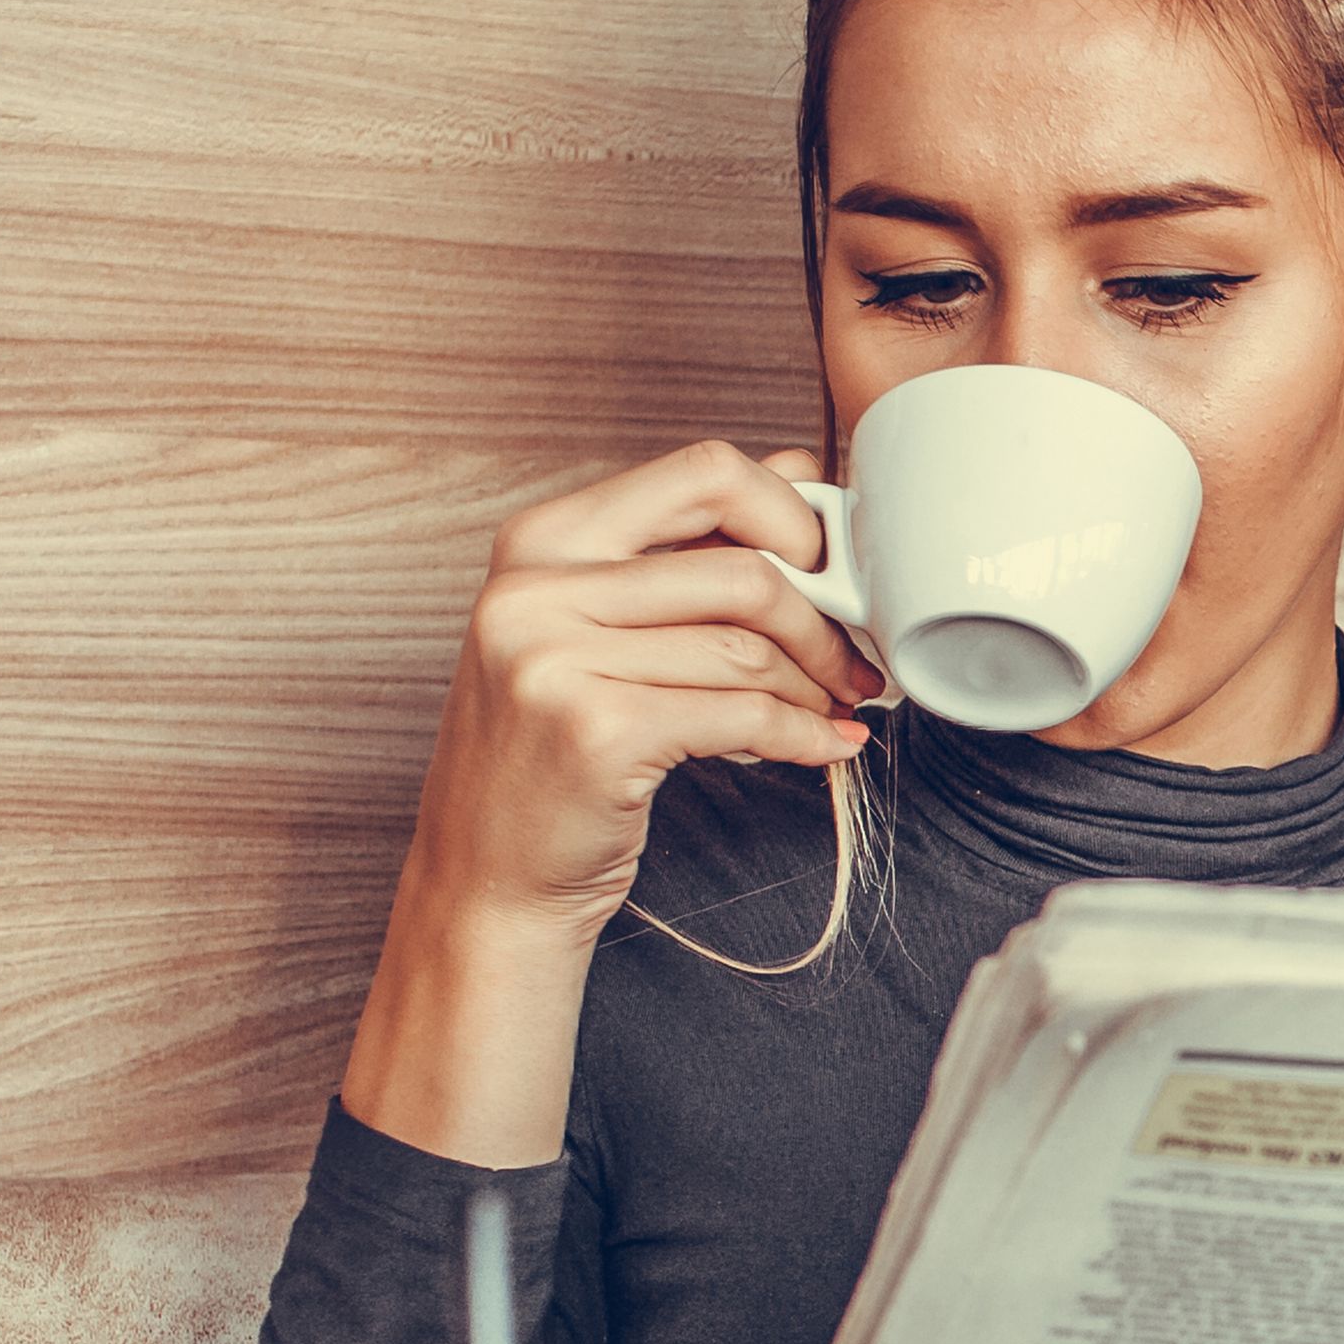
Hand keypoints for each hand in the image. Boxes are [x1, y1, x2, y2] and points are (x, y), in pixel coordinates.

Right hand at [404, 441, 880, 932]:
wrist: (488, 876)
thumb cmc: (553, 754)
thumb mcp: (597, 630)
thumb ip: (688, 549)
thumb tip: (801, 468)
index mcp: (541, 540)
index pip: (704, 473)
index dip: (791, 516)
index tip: (828, 567)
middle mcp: (536, 589)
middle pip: (743, 570)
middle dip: (824, 620)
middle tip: (854, 661)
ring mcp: (557, 660)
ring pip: (748, 648)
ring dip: (816, 686)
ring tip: (836, 708)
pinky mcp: (597, 732)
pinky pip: (743, 715)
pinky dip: (802, 734)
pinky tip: (824, 746)